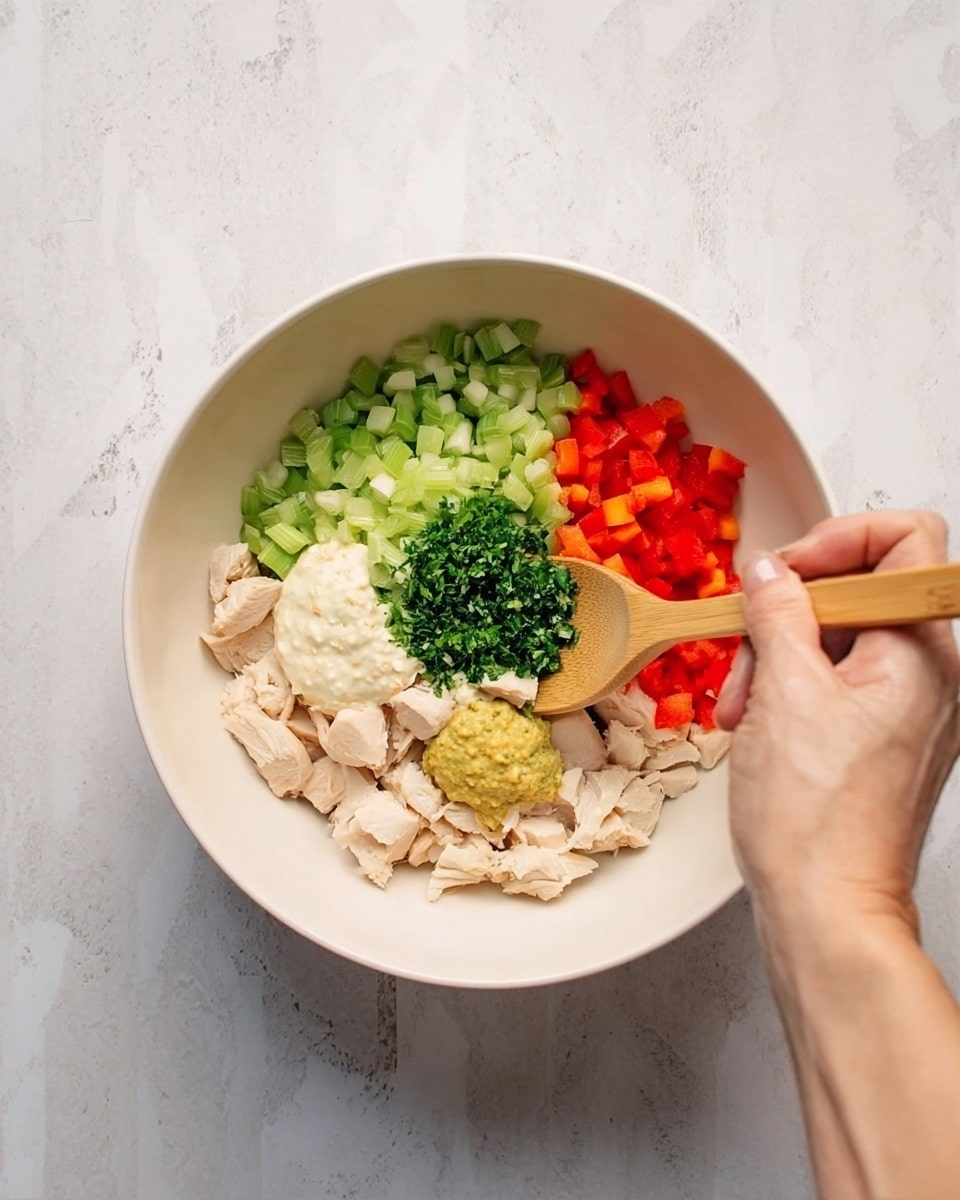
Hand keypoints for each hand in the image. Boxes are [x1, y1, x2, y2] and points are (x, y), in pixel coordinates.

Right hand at [716, 510, 959, 932]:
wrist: (828, 909)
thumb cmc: (816, 818)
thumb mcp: (783, 690)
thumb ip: (778, 611)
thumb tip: (769, 571)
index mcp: (924, 652)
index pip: (906, 541)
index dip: (838, 540)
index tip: (786, 572)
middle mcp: (933, 676)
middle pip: (861, 593)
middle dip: (789, 614)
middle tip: (746, 650)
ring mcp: (912, 711)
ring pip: (841, 640)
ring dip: (779, 658)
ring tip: (742, 707)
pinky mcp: (885, 740)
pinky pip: (840, 684)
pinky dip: (793, 691)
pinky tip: (757, 725)